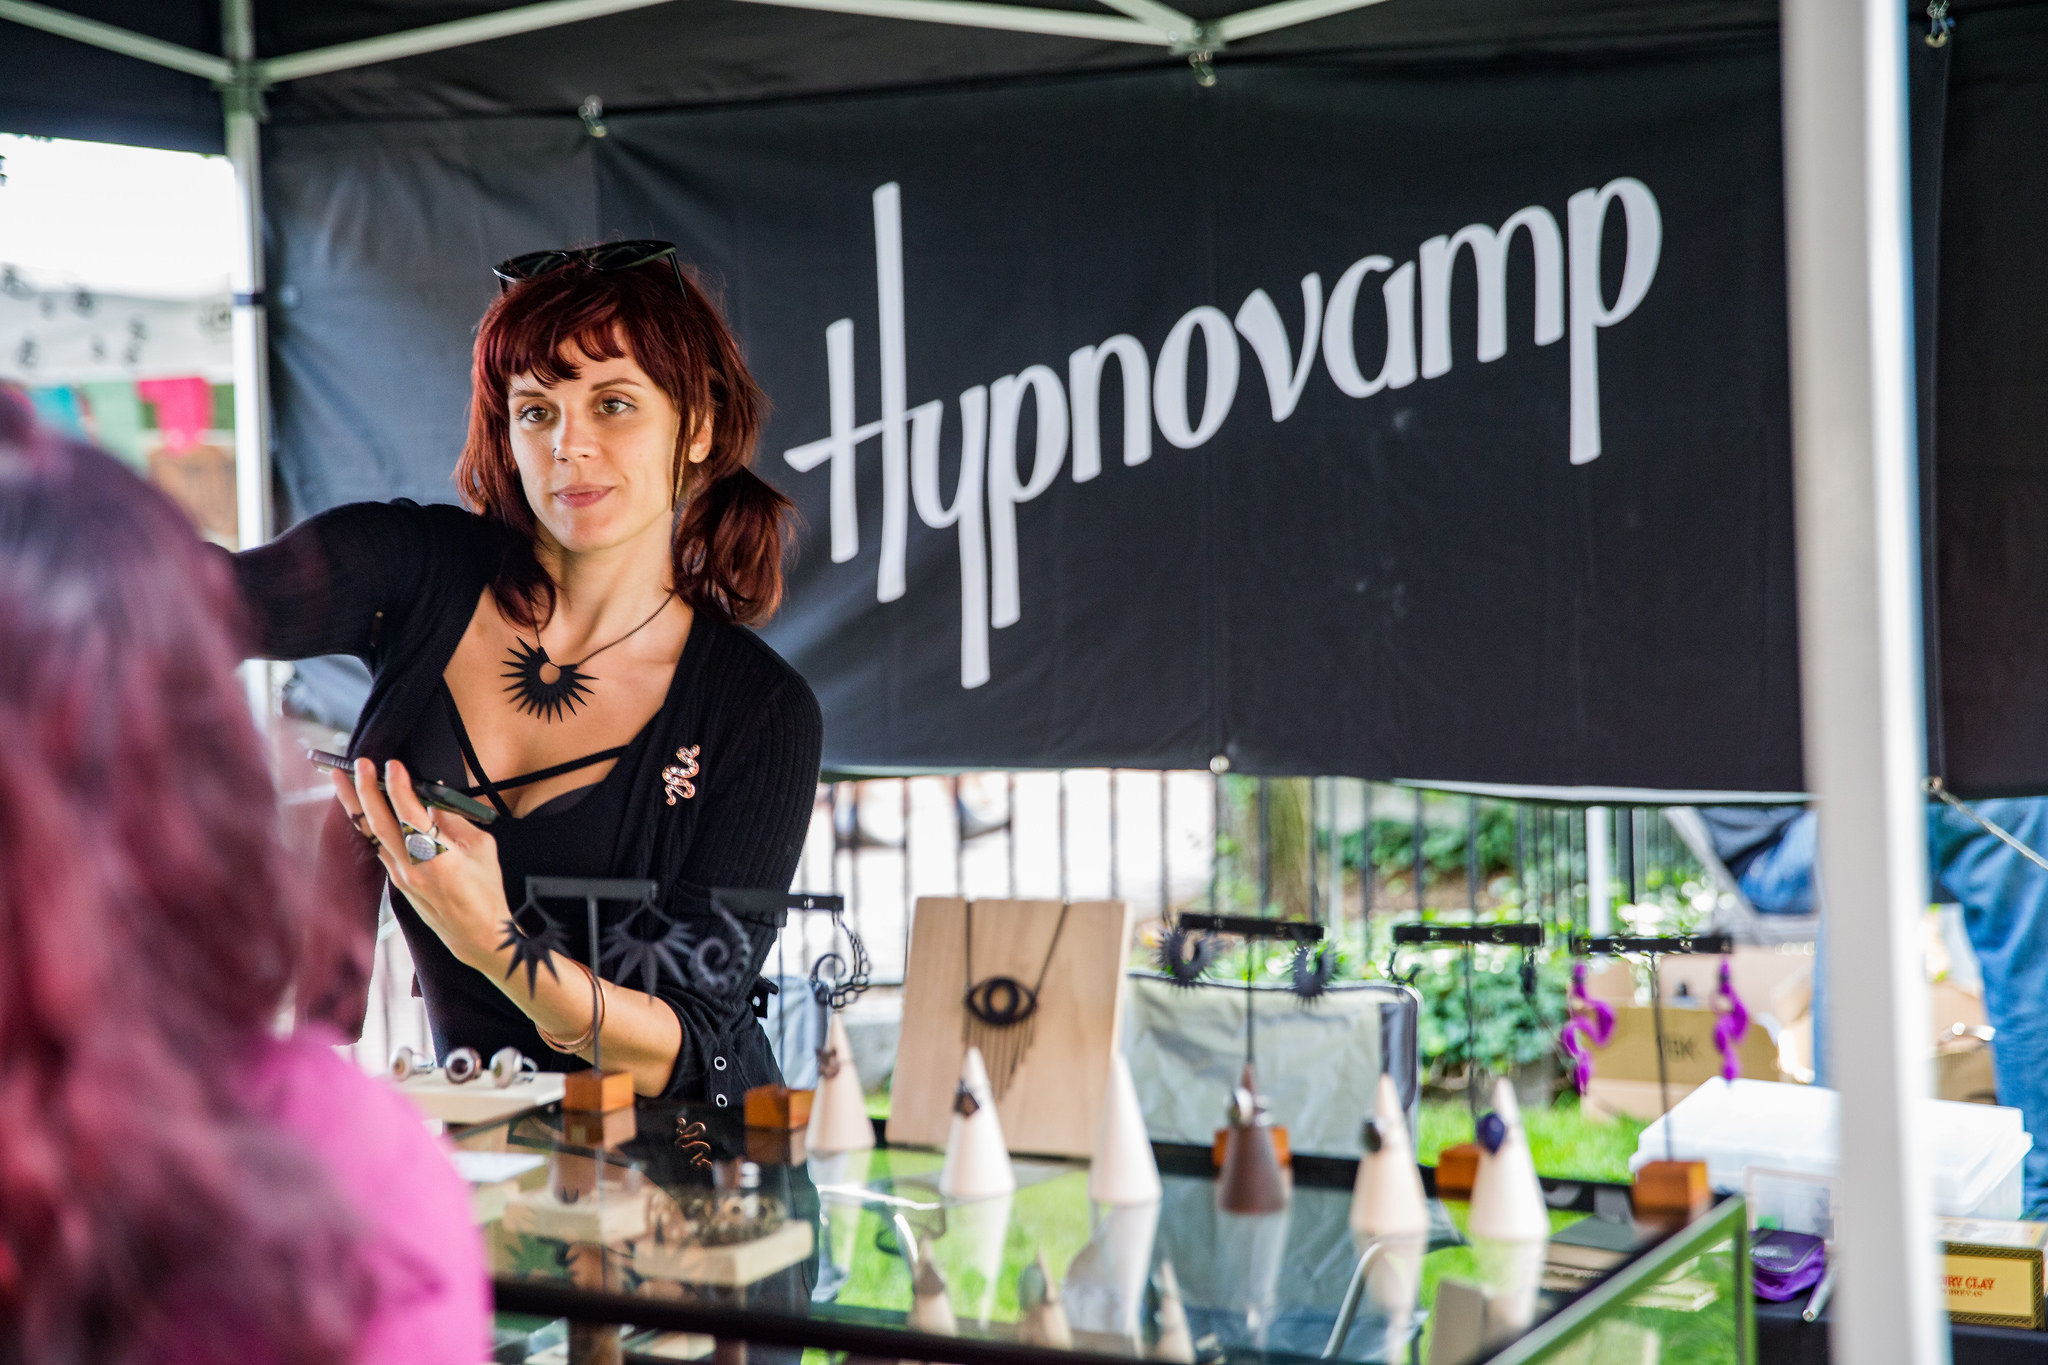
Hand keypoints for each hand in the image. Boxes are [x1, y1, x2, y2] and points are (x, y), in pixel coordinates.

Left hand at [333, 759, 509, 973]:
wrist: (478, 934)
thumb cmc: (487, 892)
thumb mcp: (482, 848)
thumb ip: (455, 821)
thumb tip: (434, 797)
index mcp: (438, 856)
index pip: (409, 812)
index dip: (399, 786)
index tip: (393, 765)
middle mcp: (412, 867)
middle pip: (379, 822)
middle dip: (365, 789)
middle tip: (360, 763)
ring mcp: (401, 876)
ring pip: (371, 836)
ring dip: (356, 806)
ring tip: (343, 781)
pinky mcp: (399, 883)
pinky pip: (378, 848)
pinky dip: (368, 826)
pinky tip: (363, 811)